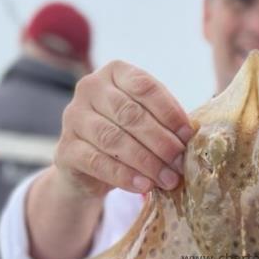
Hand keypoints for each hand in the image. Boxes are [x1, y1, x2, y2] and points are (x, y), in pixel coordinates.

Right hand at [54, 60, 194, 198]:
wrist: (90, 165)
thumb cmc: (128, 135)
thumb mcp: (147, 120)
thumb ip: (166, 121)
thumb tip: (192, 136)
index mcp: (114, 72)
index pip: (144, 86)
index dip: (169, 112)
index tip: (189, 136)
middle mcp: (89, 88)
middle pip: (130, 114)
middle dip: (160, 141)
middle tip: (180, 162)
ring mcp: (73, 117)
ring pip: (114, 139)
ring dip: (146, 162)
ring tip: (168, 179)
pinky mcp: (66, 148)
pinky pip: (97, 161)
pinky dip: (124, 176)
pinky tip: (144, 186)